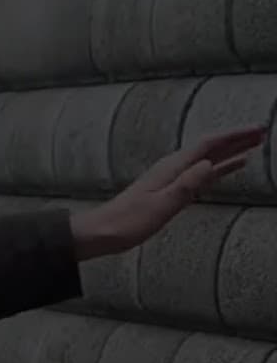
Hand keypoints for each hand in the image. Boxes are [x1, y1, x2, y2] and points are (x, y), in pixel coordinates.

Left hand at [71, 125, 265, 259]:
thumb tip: (208, 164)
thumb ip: (185, 185)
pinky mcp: (170, 190)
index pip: (209, 145)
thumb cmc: (127, 221)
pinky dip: (218, 169)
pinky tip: (228, 169)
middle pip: (210, 148)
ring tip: (254, 145)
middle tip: (264, 132)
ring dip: (231, 151)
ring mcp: (172, 179)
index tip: (258, 130)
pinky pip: (201, 174)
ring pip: (208, 159)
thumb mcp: (160, 205)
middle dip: (237, 139)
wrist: (102, 232)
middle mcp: (172, 169)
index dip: (235, 136)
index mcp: (172, 168)